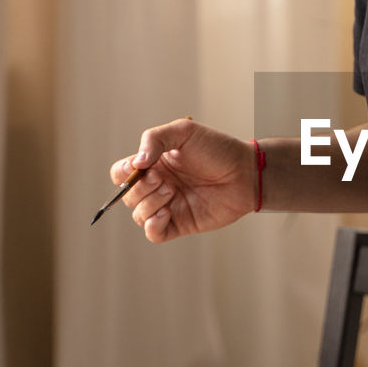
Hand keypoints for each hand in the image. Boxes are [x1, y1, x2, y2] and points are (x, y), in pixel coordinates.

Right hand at [109, 118, 255, 242]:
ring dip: (149, 204)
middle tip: (164, 180)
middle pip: (128, 195)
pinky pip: (154, 234)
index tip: (140, 167)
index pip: (121, 173)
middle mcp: (158, 186)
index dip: (124, 173)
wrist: (245, 172)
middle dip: (141, 188)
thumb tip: (136, 164)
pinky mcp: (181, 223)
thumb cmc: (217, 149)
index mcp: (154, 164)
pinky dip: (153, 226)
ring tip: (172, 191)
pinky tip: (166, 213)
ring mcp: (169, 205)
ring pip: (139, 215)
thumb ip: (154, 139)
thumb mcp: (184, 132)